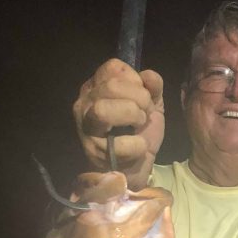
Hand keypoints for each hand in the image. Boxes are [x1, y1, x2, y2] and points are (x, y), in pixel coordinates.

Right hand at [73, 59, 164, 188]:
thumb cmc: (138, 133)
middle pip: (112, 86)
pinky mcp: (93, 152)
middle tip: (145, 115)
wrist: (135, 169)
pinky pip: (118, 143)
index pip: (113, 68)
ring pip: (103, 110)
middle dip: (139, 100)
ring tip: (139, 127)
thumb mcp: (151, 105)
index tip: (144, 97)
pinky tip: (139, 147)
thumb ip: (153, 87)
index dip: (135, 81)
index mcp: (97, 87)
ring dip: (132, 117)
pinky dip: (137, 145)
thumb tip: (149, 77)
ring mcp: (86, 127)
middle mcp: (85, 103)